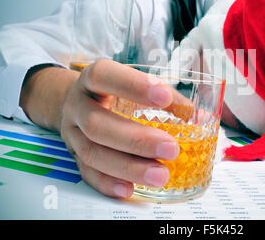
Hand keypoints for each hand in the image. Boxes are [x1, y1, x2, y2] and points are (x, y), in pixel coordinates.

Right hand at [21, 60, 179, 197]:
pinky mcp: (74, 155)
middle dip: (136, 139)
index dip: (132, 86)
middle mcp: (78, 105)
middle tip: (171, 148)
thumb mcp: (131, 84)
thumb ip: (162, 95)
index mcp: (92, 79)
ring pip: (92, 153)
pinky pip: (87, 173)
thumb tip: (193, 113)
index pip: (104, 76)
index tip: (164, 97)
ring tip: (160, 175)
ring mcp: (72, 132)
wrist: (76, 101)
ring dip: (128, 167)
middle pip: (97, 124)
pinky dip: (108, 183)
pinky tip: (130, 188)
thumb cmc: (112, 91)